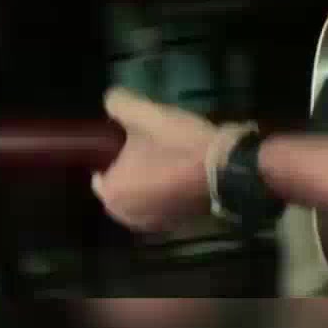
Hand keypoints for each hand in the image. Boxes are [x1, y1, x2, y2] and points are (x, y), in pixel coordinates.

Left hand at [91, 87, 218, 233]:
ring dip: (148, 183)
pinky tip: (181, 176)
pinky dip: (165, 195)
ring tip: (170, 160)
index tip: (134, 138)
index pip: (99, 171)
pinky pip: (160, 206)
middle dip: (131, 170)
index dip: (114, 152)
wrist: (228, 169)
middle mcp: (125, 216)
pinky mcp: (175, 226)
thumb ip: (118, 103)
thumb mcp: (147, 114)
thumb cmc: (180, 145)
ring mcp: (152, 225)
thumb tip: (111, 101)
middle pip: (121, 185)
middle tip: (154, 146)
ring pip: (141, 197)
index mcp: (111, 193)